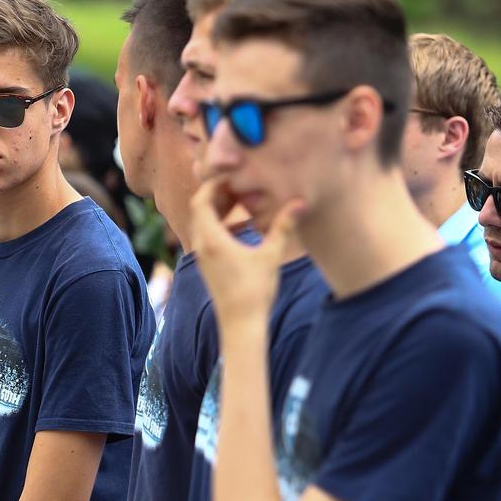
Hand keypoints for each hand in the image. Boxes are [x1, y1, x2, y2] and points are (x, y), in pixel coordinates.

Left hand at [189, 178, 302, 322]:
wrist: (241, 324)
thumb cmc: (255, 291)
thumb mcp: (271, 255)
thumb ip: (283, 226)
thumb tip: (301, 202)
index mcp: (211, 239)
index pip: (201, 200)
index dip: (214, 184)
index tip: (233, 175)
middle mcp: (201, 246)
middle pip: (200, 209)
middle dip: (218, 195)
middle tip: (239, 185)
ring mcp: (202, 257)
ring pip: (204, 223)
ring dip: (220, 210)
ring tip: (242, 202)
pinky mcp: (208, 265)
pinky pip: (209, 237)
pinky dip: (222, 227)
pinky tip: (244, 228)